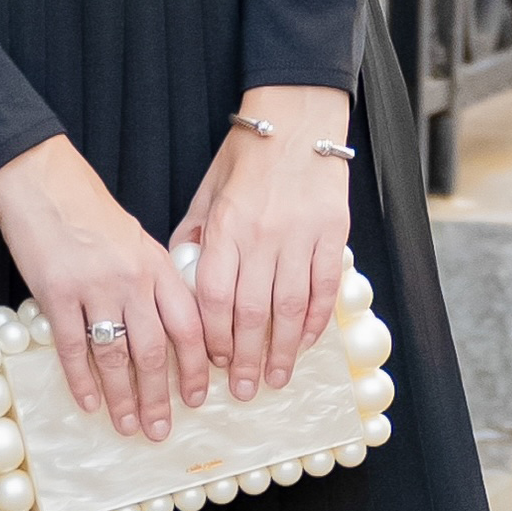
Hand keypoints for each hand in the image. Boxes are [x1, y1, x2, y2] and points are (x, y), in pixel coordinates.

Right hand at [0, 134, 210, 442]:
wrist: (42, 179)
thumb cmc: (88, 208)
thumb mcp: (135, 239)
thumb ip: (153, 279)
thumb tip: (167, 324)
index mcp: (157, 266)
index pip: (188, 326)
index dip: (196, 366)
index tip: (199, 396)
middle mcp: (132, 280)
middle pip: (155, 351)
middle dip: (160, 397)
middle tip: (161, 429)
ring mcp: (94, 287)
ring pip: (116, 356)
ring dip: (123, 397)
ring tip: (127, 426)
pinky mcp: (57, 293)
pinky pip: (72, 347)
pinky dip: (81, 380)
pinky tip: (89, 403)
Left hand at [172, 84, 351, 403]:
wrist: (298, 120)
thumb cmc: (247, 156)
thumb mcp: (208, 190)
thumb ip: (194, 233)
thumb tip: (179, 276)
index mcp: (226, 226)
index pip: (215, 295)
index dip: (212, 336)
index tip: (211, 362)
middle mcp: (262, 236)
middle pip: (251, 312)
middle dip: (244, 358)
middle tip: (241, 390)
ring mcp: (300, 236)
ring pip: (289, 308)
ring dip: (282, 351)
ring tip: (276, 380)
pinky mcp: (332, 233)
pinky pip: (323, 288)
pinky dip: (315, 320)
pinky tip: (307, 344)